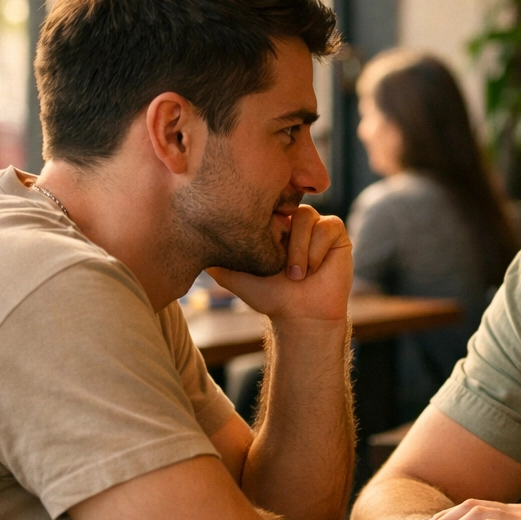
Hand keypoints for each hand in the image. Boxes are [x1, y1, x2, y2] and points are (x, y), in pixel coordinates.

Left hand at [209, 206, 351, 322]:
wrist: (300, 316)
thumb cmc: (270, 297)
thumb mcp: (233, 275)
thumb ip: (213, 258)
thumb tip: (184, 244)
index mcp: (272, 224)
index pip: (265, 203)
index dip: (264, 226)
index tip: (263, 251)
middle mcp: (294, 220)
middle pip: (286, 205)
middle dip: (282, 240)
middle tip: (280, 267)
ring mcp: (317, 224)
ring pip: (306, 217)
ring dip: (298, 251)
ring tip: (296, 275)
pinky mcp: (336, 232)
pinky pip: (327, 226)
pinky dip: (316, 251)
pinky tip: (313, 269)